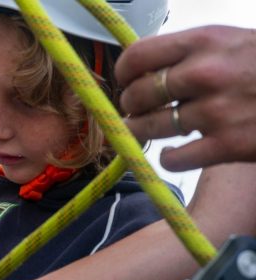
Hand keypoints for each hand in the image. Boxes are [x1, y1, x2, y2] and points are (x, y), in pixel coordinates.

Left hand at [116, 26, 255, 170]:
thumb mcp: (234, 43)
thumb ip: (193, 54)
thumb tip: (147, 70)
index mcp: (205, 41)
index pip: (137, 56)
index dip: (124, 73)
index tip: (126, 82)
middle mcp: (205, 74)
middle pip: (137, 96)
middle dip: (130, 107)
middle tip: (137, 111)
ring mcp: (216, 111)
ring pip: (148, 128)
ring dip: (141, 132)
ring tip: (148, 131)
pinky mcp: (227, 146)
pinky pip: (173, 160)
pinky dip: (168, 159)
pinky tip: (175, 153)